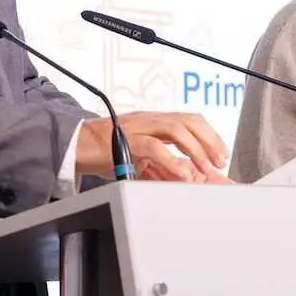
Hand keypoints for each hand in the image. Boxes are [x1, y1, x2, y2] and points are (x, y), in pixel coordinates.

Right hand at [77, 111, 228, 181]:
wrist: (74, 146)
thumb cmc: (103, 151)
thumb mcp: (138, 156)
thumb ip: (161, 164)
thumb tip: (185, 175)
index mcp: (154, 121)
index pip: (190, 120)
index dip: (210, 135)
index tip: (221, 154)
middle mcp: (149, 120)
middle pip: (188, 120)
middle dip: (209, 140)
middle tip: (220, 161)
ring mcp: (138, 127)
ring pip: (175, 129)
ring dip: (196, 148)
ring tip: (206, 167)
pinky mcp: (126, 141)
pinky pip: (153, 147)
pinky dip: (171, 160)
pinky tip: (182, 173)